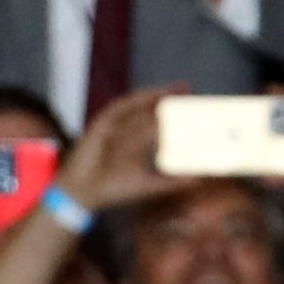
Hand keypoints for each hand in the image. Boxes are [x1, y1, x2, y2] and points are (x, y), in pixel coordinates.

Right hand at [56, 86, 191, 211]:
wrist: (85, 193)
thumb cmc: (113, 189)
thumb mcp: (148, 184)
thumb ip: (172, 182)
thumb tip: (199, 180)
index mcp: (137, 143)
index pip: (159, 124)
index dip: (176, 115)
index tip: (196, 108)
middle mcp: (127, 132)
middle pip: (151, 111)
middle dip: (169, 101)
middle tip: (188, 92)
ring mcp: (114, 126)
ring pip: (138, 106)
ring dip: (155, 95)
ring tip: (174, 90)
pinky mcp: (102, 124)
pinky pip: (120, 107)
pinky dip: (136, 100)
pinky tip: (151, 96)